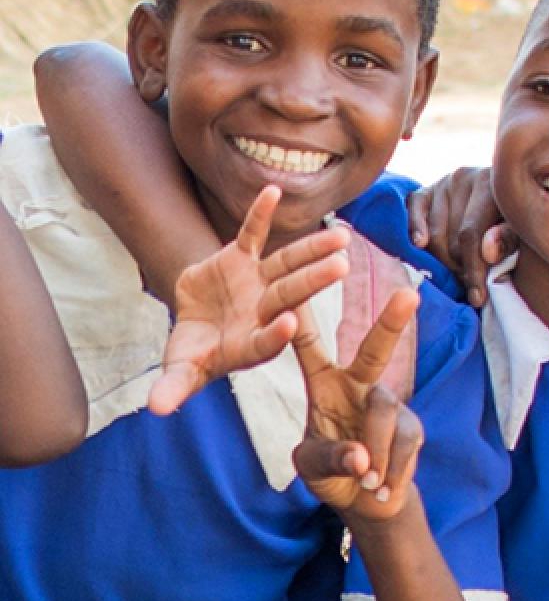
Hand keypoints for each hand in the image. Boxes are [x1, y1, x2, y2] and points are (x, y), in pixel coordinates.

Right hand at [153, 186, 350, 414]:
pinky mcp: (242, 258)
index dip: (277, 334)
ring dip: (311, 249)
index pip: (268, 340)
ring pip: (287, 263)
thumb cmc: (193, 353)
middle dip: (314, 281)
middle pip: (290, 296)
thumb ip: (174, 386)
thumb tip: (154, 409)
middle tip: (342, 268)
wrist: (195, 321)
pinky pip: (253, 234)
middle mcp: (263, 311)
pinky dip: (261, 214)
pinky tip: (273, 191)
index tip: (290, 324)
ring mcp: (257, 282)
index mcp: (252, 343)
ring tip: (340, 237)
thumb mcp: (181, 370)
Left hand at [291, 290, 422, 522]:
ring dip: (373, 457)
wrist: (369, 503)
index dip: (301, 319)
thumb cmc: (330, 473)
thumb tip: (362, 458)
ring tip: (366, 483)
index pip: (309, 347)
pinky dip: (391, 473)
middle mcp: (358, 385)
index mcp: (323, 386)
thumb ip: (330, 459)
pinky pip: (404, 444)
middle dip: (392, 322)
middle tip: (409, 295)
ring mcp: (388, 403)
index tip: (297, 286)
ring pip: (383, 417)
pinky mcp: (412, 425)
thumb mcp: (312, 468)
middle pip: (375, 349)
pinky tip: (382, 488)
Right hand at [407, 167, 515, 306]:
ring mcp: (443, 182)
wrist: (506, 198)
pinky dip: (414, 228)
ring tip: (457, 272)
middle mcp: (464, 176)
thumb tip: (487, 252)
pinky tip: (419, 244)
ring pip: (432, 234)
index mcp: (492, 184)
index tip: (477, 298)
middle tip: (469, 283)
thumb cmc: (517, 220)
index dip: (473, 269)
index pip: (471, 234)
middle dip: (459, 267)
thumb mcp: (521, 231)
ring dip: (442, 260)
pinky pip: (412, 209)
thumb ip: (508, 240)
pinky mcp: (425, 190)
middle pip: (450, 239)